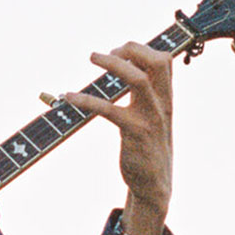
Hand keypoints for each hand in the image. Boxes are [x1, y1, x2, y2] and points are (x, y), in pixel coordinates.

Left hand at [62, 42, 172, 234]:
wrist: (154, 185)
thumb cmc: (147, 149)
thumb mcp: (151, 118)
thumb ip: (145, 97)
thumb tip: (126, 74)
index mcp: (165, 99)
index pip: (165, 61)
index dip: (142, 48)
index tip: (119, 50)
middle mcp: (161, 104)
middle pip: (157, 62)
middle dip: (131, 49)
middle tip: (106, 52)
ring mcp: (149, 118)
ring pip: (138, 79)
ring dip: (113, 64)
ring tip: (92, 56)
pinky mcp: (134, 133)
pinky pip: (109, 109)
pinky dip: (87, 99)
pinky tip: (69, 97)